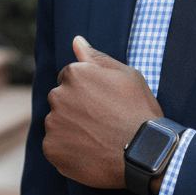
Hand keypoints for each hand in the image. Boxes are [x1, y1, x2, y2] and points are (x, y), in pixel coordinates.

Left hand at [43, 36, 164, 189]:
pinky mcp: (51, 149)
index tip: (103, 103)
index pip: (69, 78)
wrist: (144, 153)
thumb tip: (76, 41)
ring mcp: (53, 124)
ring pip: (58, 123)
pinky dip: (69, 150)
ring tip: (98, 138)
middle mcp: (58, 96)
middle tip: (103, 121)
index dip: (87, 91)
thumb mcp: (126, 76)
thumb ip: (97, 58)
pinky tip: (91, 152)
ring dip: (72, 129)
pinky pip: (56, 146)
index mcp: (74, 74)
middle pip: (61, 100)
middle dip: (76, 108)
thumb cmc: (139, 111)